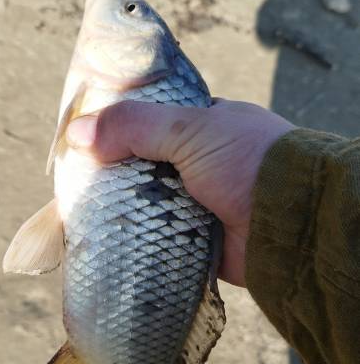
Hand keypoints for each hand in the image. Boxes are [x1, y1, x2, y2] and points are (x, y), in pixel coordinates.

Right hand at [67, 99, 293, 286]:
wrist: (290, 223)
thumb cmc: (247, 162)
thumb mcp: (191, 130)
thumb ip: (135, 126)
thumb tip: (77, 133)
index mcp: (205, 128)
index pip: (150, 124)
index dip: (117, 130)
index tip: (81, 140)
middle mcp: (201, 164)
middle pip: (144, 166)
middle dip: (114, 175)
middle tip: (73, 182)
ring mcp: (200, 203)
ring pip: (148, 204)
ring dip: (123, 209)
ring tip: (78, 212)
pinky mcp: (197, 240)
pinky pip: (158, 237)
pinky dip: (137, 239)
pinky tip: (103, 239)